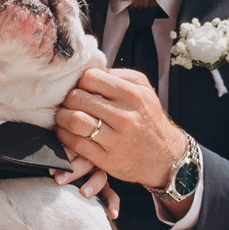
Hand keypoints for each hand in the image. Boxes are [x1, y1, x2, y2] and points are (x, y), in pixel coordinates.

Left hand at [52, 154, 121, 217]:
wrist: (60, 177)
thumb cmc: (56, 167)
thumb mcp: (55, 160)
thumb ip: (55, 162)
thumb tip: (49, 168)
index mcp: (78, 150)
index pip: (74, 150)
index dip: (65, 157)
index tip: (52, 170)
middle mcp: (90, 160)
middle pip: (86, 163)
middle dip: (73, 171)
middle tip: (59, 180)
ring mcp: (98, 174)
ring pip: (99, 177)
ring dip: (92, 185)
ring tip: (84, 193)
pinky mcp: (103, 188)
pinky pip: (110, 195)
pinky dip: (112, 203)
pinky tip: (113, 214)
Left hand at [56, 66, 188, 192]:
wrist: (166, 157)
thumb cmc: (149, 119)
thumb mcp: (144, 90)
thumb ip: (118, 76)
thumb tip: (90, 69)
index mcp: (132, 95)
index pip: (91, 78)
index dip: (81, 82)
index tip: (81, 89)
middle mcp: (125, 117)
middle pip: (78, 99)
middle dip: (68, 100)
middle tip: (68, 103)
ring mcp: (116, 140)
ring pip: (75, 121)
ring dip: (62, 118)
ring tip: (64, 117)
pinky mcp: (108, 160)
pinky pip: (76, 144)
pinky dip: (65, 137)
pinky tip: (68, 133)